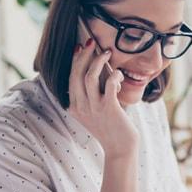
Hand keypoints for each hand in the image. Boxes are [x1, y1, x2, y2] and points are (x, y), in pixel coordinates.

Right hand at [67, 40, 138, 158]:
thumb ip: (91, 95)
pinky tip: (119, 75)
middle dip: (83, 55)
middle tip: (91, 42)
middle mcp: (81, 107)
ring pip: (90, 77)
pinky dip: (114, 76)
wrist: (121, 149)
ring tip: (107, 53)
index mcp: (74, 107)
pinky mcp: (109, 108)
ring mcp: (94, 108)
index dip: (74, 60)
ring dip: (98, 61)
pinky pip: (109, 85)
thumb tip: (95, 70)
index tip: (79, 47)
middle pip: (77, 74)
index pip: (70, 78)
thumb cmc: (111, 128)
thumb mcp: (94, 112)